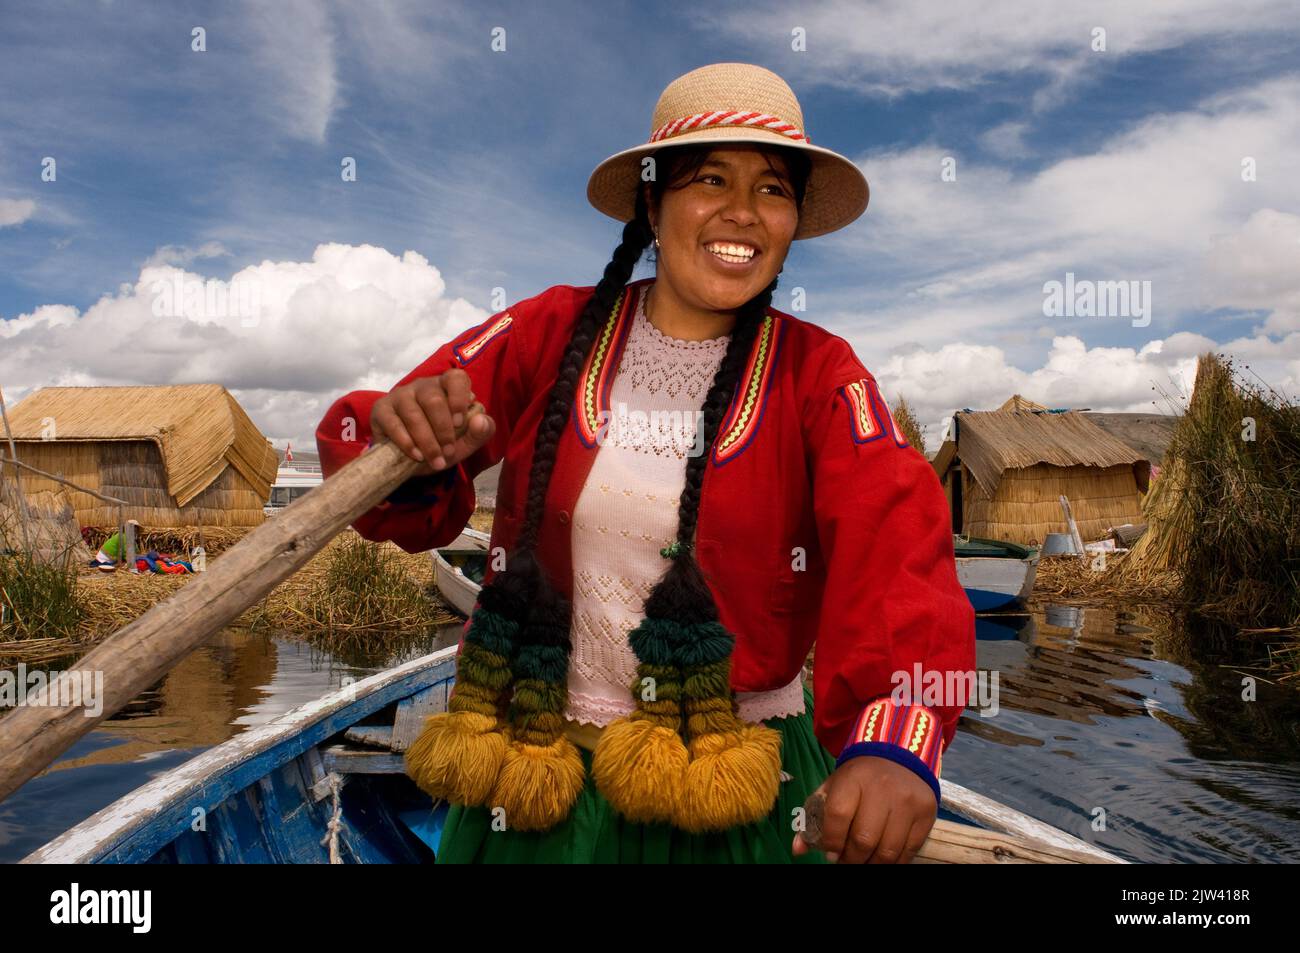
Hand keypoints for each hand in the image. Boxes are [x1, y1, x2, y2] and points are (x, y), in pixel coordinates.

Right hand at [371, 369, 495, 475]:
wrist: (410, 459)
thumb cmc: (441, 442)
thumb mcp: (466, 441)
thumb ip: (480, 432)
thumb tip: (480, 420)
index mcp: (447, 386)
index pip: (456, 378)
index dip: (459, 398)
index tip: (460, 423)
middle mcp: (423, 386)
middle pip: (433, 399)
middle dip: (443, 429)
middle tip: (448, 452)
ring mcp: (400, 396)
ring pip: (413, 413)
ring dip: (427, 440)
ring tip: (435, 460)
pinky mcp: (381, 409)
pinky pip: (393, 423)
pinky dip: (406, 442)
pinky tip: (416, 456)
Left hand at [792, 756, 936, 863]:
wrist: (897, 754)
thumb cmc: (858, 777)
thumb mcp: (833, 787)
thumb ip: (814, 816)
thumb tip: (797, 849)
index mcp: (853, 778)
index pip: (837, 817)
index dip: (830, 841)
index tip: (829, 851)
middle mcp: (883, 788)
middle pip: (863, 839)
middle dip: (850, 859)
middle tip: (845, 861)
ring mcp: (907, 802)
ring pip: (888, 851)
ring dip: (871, 864)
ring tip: (862, 861)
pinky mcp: (927, 813)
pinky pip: (909, 851)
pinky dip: (893, 862)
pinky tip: (881, 858)